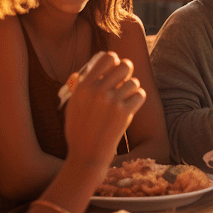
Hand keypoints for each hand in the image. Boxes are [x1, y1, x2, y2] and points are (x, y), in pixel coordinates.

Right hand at [63, 52, 145, 168]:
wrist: (87, 154)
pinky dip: (137, 100)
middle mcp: (98, 90)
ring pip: (134, 82)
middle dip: (127, 71)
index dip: (114, 60)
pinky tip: (130, 106)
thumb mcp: (72, 106)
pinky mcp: (124, 113)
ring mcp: (112, 101)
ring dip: (132, 89)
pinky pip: (140, 95)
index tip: (114, 67)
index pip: (107, 58)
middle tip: (124, 80)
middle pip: (125, 65)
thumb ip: (79, 86)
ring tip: (124, 99)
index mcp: (84, 86)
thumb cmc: (78, 130)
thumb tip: (85, 70)